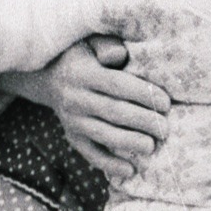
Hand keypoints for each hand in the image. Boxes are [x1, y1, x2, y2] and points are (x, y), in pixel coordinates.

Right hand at [0, 35, 170, 184]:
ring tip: (152, 147)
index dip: (143, 94)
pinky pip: (90, 153)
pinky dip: (109, 164)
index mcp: (83, 73)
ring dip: (129, 143)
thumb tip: (120, 55)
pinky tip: (130, 170)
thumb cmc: (80, 53)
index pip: (117, 85)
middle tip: (165, 128)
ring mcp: (72, 121)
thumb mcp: (90, 41)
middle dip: (143, 121)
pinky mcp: (72, 136)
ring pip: (103, 135)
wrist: (45, 74)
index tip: (166, 102)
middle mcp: (75, 98)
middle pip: (114, 112)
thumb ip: (107, 45)